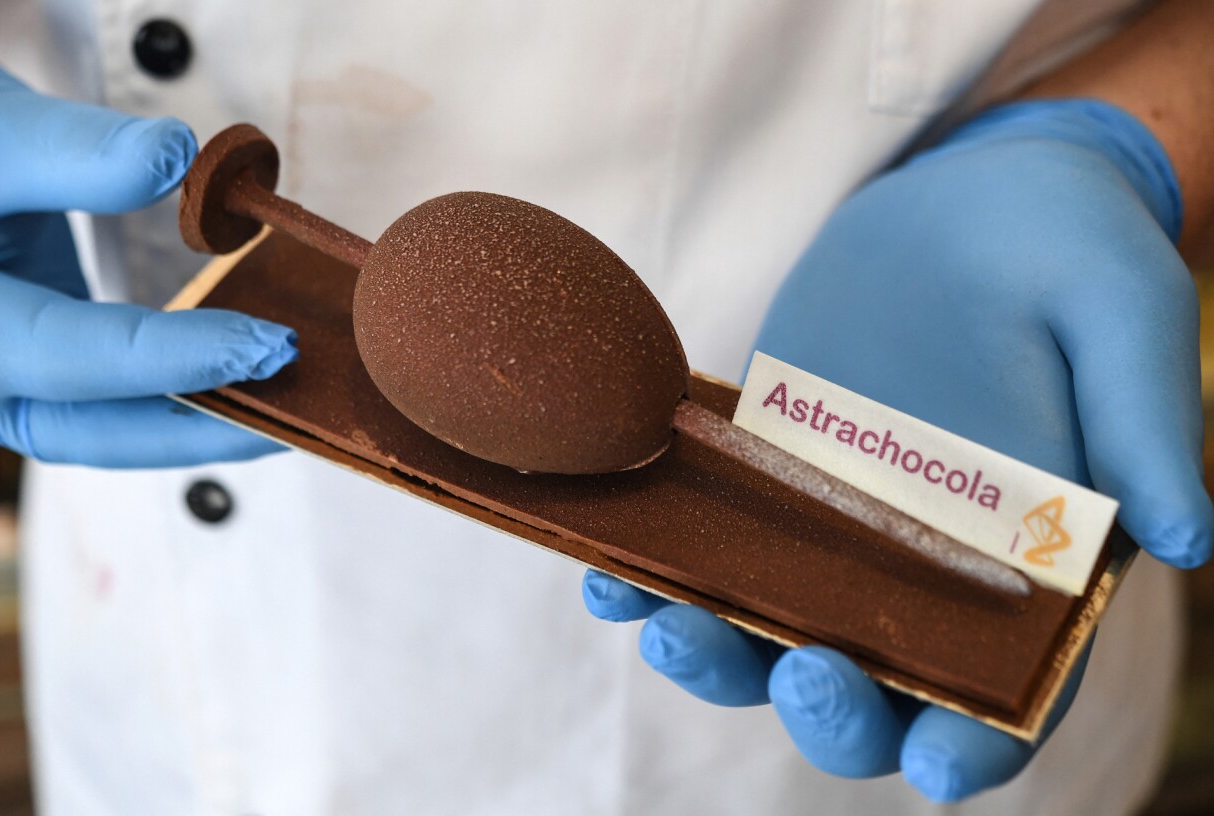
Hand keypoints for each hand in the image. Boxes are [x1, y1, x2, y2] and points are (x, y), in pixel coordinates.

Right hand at [0, 62, 296, 467]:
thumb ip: (70, 148)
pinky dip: (175, 392)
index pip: (78, 358)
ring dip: (196, 423)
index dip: (182, 357)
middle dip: (202, 430)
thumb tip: (176, 159)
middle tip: (299, 417)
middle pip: (93, 432)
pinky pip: (109, 400)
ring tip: (286, 409)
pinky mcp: (38, 361)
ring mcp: (4, 377)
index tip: (273, 345)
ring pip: (103, 429)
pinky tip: (242, 377)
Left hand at [584, 98, 1211, 799]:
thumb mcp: (1124, 311)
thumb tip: (1187, 535)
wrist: (966, 199)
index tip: (935, 761)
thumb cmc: (1068, 250)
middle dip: (829, 707)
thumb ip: (1147, 419)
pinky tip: (613, 570)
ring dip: (715, 650)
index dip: (978, 743)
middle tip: (799, 671)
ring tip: (666, 623)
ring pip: (769, 631)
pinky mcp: (769, 481)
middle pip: (872, 684)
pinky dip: (659, 569)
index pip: (1010, 691)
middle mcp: (923, 572)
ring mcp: (835, 532)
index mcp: (1030, 565)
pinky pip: (708, 547)